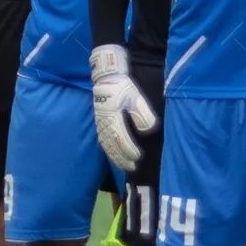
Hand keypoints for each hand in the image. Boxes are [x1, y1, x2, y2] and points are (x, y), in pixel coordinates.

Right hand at [89, 44, 155, 171]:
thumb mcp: (135, 97)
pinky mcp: (99, 123)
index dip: (129, 149)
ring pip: (106, 145)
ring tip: (124, 166)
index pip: (121, 138)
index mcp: (113, 117)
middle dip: (122, 158)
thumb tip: (147, 129)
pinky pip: (102, 141)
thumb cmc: (122, 87)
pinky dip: (108, 151)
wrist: (106, 78)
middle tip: (132, 167)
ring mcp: (100, 124)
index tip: (138, 156)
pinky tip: (113, 155)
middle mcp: (104, 124)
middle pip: (112, 146)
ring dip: (115, 157)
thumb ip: (142, 113)